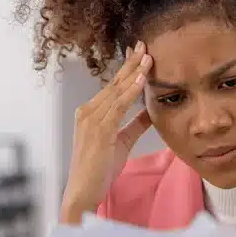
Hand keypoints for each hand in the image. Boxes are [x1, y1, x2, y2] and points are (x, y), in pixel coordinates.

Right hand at [60, 41, 153, 222]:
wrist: (84, 191)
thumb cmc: (100, 169)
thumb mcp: (122, 142)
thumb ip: (135, 125)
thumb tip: (151, 111)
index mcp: (91, 113)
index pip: (113, 86)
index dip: (127, 69)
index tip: (140, 53)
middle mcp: (88, 112)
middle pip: (114, 83)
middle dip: (130, 63)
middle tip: (144, 45)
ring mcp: (91, 119)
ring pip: (117, 91)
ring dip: (133, 72)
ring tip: (148, 57)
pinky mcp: (98, 129)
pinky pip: (118, 106)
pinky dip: (130, 91)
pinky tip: (141, 80)